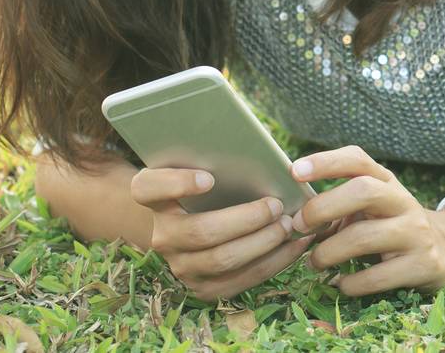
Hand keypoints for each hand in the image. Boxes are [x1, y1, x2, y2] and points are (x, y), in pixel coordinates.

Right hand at [129, 167, 314, 301]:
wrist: (192, 226)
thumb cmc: (208, 187)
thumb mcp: (202, 168)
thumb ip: (218, 159)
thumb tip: (261, 156)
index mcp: (154, 198)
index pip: (148, 189)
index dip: (177, 184)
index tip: (209, 178)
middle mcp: (162, 236)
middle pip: (201, 232)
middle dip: (245, 220)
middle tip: (276, 205)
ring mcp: (181, 266)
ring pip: (222, 260)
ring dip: (262, 242)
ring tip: (288, 224)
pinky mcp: (203, 288)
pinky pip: (241, 281)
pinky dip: (274, 261)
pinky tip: (295, 244)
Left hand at [287, 145, 444, 295]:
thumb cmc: (391, 226)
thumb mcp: (371, 208)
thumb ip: (336, 207)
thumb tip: (290, 219)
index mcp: (385, 182)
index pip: (357, 160)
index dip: (325, 162)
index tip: (294, 171)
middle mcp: (402, 201)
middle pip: (363, 190)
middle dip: (323, 207)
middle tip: (299, 226)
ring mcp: (415, 232)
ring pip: (364, 236)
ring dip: (328, 253)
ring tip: (314, 263)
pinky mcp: (422, 264)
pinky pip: (376, 277)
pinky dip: (350, 284)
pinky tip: (341, 285)